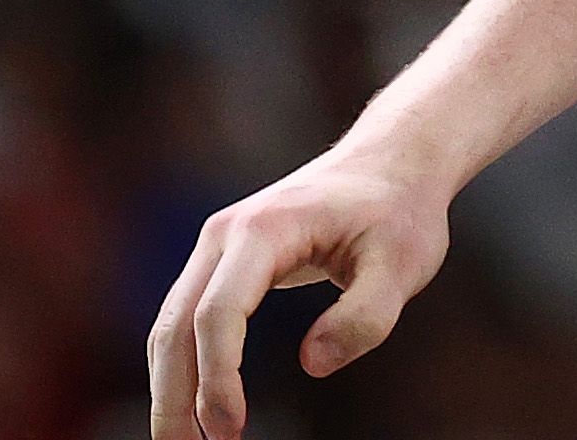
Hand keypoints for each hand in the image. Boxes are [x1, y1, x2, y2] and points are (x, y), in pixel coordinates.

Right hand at [145, 138, 450, 438]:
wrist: (392, 162)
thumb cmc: (400, 212)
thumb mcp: (405, 262)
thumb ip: (366, 316)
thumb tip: (312, 363)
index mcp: (267, 227)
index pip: (220, 311)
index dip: (218, 376)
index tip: (228, 429)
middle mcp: (227, 233)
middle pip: (177, 325)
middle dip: (174, 397)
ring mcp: (219, 246)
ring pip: (172, 326)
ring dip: (170, 388)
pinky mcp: (223, 262)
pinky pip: (188, 319)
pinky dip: (183, 366)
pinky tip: (193, 406)